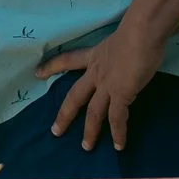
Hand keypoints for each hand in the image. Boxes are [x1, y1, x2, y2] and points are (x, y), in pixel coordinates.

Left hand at [38, 24, 166, 151]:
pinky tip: (119, 146)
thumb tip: (134, 53)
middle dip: (65, 114)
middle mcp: (96, 72)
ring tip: (86, 147)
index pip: (68, 60)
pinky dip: (118, 133)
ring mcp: (107, 85)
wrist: (141, 33)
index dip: (52, 66)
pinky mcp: (121, 94)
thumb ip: (123, 49)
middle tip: (55, 131)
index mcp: (95, 56)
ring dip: (91, 131)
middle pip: (75, 96)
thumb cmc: (137, 30)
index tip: (37, 72)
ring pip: (94, 113)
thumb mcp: (123, 39)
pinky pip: (117, 118)